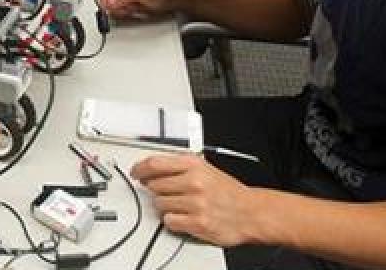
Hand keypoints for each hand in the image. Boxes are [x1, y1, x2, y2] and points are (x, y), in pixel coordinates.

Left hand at [131, 153, 258, 246]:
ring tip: (181, 205)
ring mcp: (195, 203)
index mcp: (193, 165)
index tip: (135, 173)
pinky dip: (173, 220)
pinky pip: (169, 221)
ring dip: (166, 206)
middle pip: (154, 185)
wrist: (251, 212)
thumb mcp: (205, 168)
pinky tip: (184, 216)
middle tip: (167, 193)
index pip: (154, 163)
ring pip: (159, 204)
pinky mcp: (197, 222)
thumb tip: (151, 168)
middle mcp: (193, 182)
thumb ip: (179, 167)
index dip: (140, 169)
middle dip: (156, 190)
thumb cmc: (227, 191)